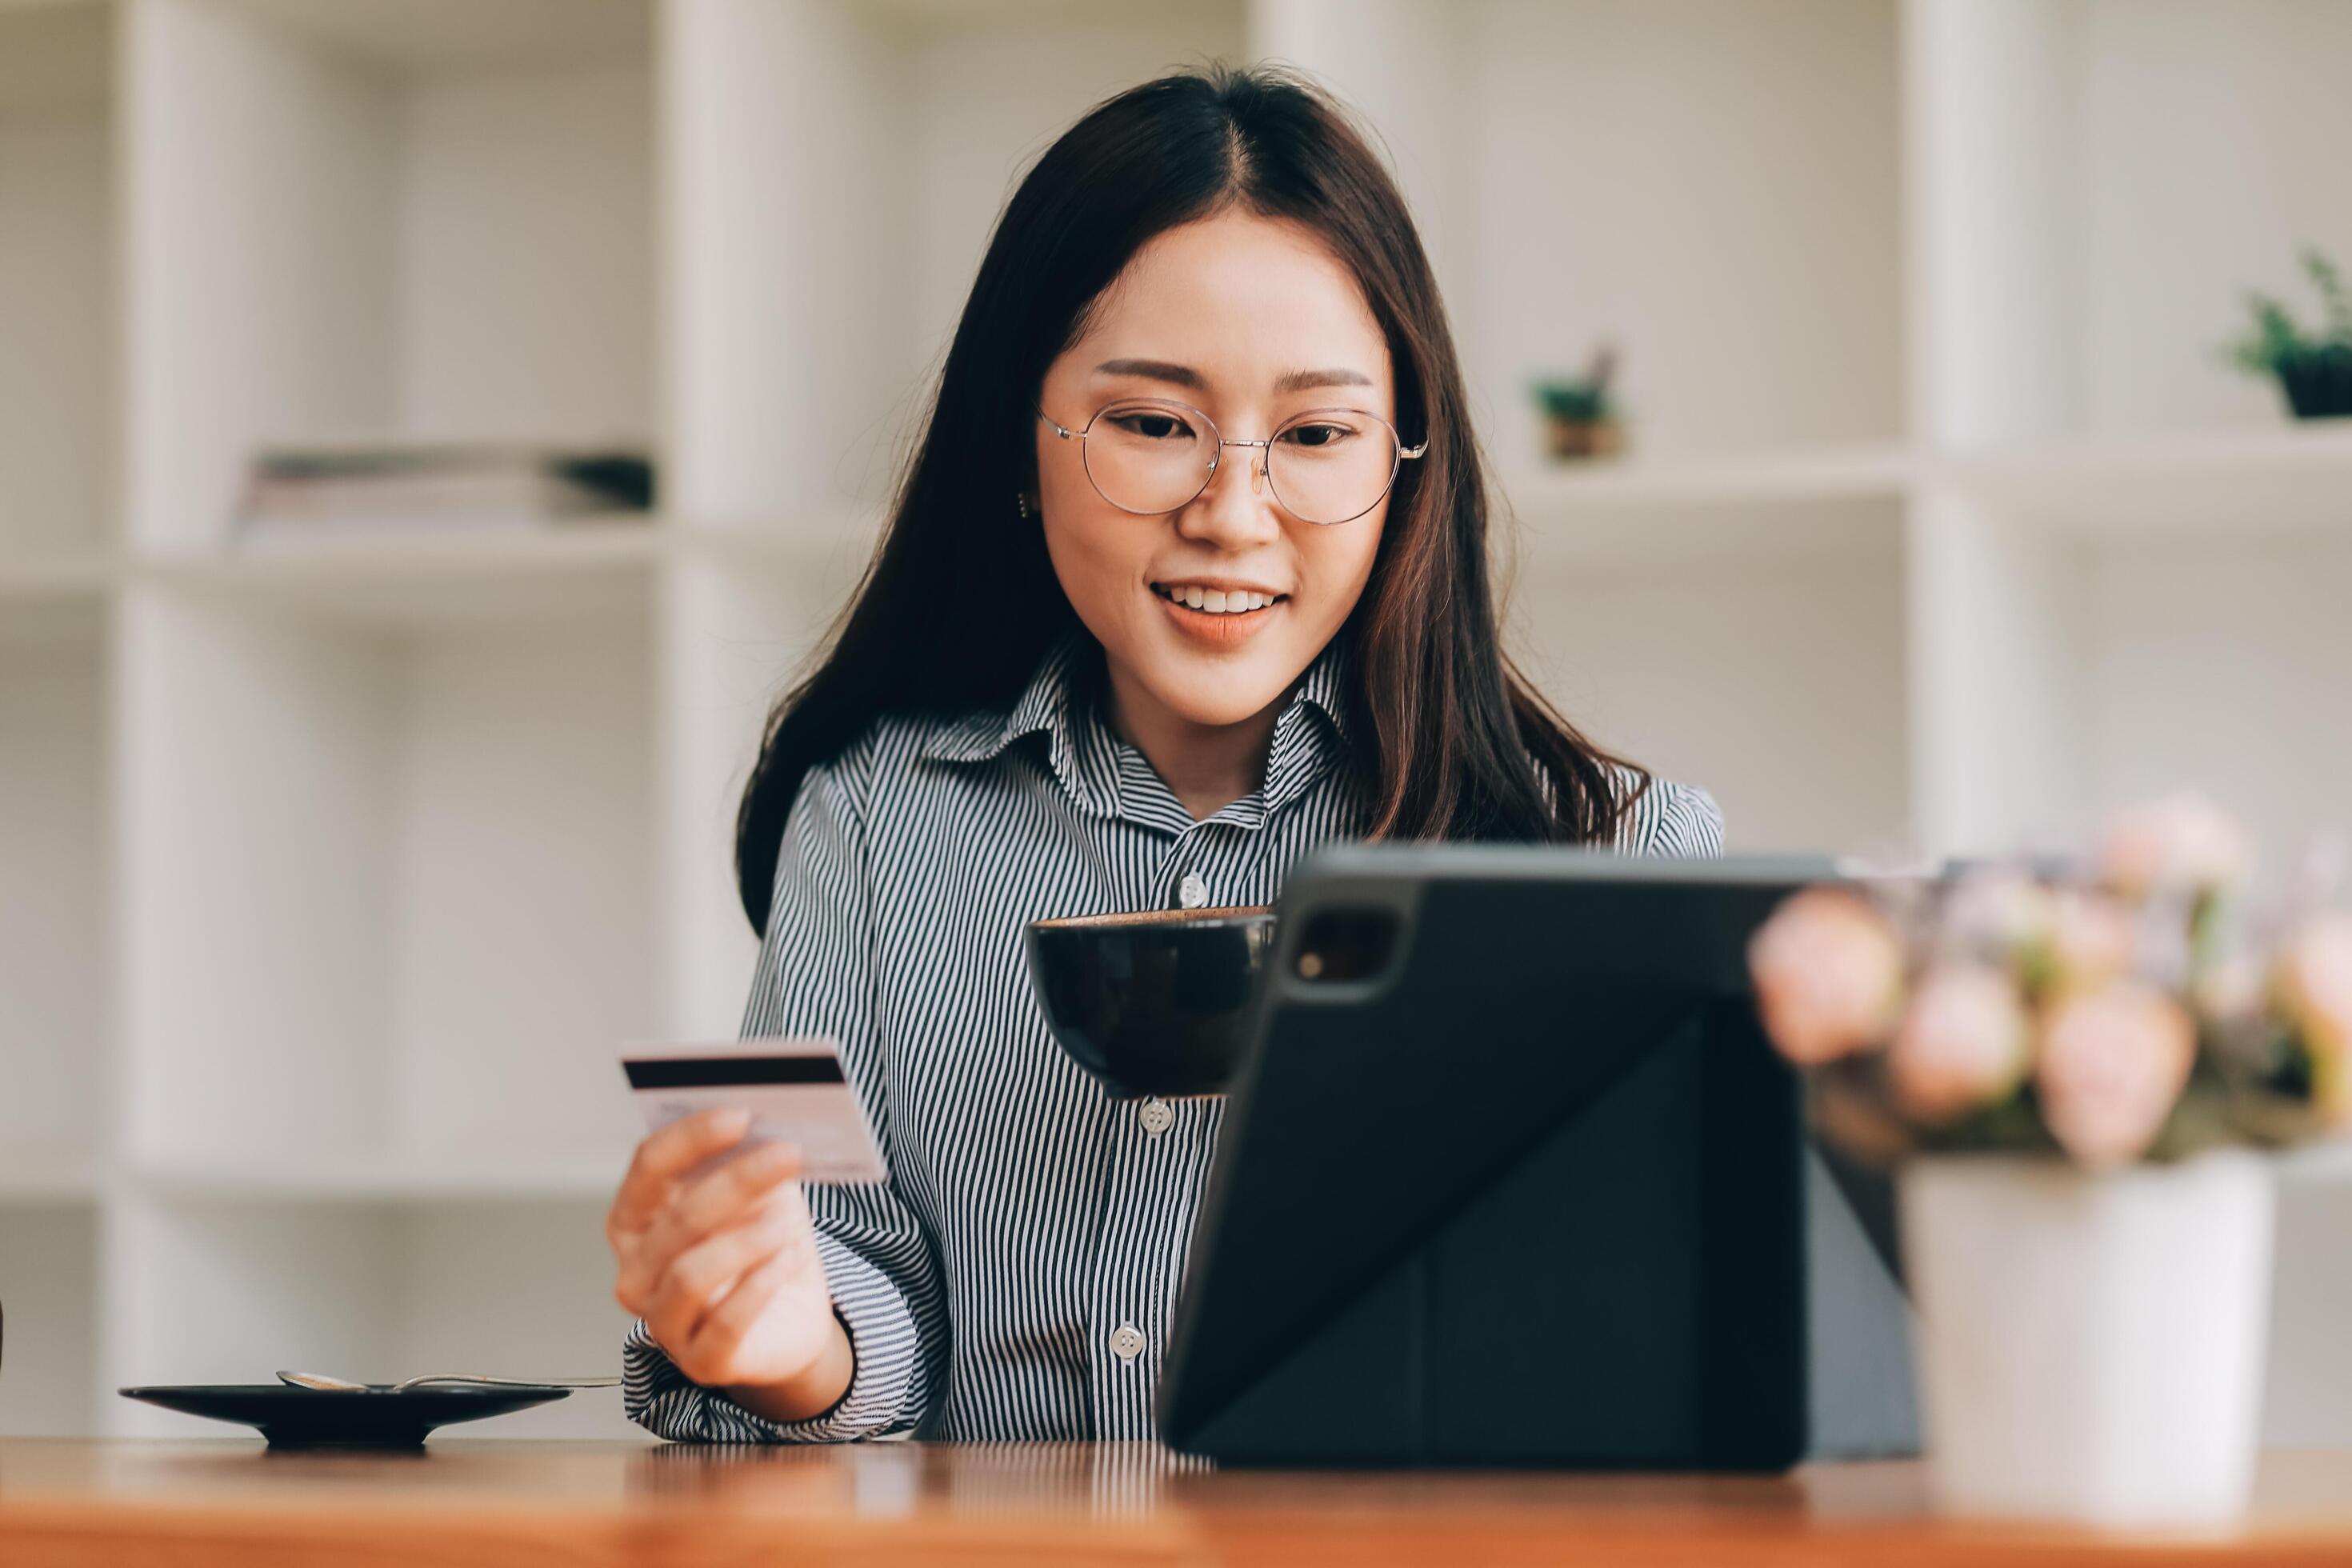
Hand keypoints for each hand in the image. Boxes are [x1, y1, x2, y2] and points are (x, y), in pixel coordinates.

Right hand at [607, 1108, 852, 1414]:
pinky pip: (724, 1325)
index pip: (647, 1168)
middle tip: (787, 1154)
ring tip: (793, 1218)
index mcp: (636, 1220)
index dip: (690, 1138)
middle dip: (736, 1181)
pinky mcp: (701, 1362)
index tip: (740, 1114)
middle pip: (677, 1219)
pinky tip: (790, 1259)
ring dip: (749, 1239)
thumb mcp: (759, 1193)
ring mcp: (663, 1322)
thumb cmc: (762, 1246)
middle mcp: (636, 1273)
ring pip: (691, 1274)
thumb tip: (771, 1122)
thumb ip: (752, 1158)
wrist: (790, 1319)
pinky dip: (761, 1286)